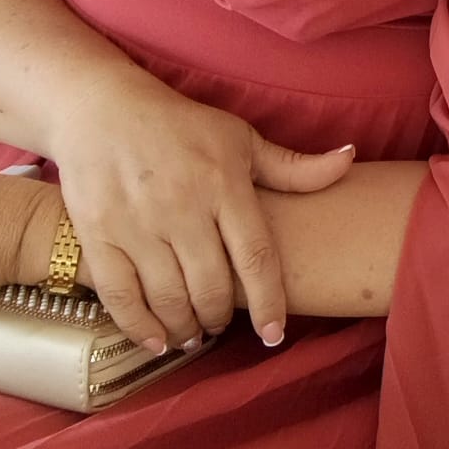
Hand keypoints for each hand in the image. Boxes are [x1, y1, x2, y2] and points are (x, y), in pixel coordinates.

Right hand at [52, 83, 354, 352]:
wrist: (102, 109)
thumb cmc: (182, 127)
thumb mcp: (241, 139)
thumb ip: (293, 167)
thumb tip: (349, 160)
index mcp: (225, 186)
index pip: (256, 256)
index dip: (269, 301)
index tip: (274, 334)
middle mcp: (183, 209)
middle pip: (211, 287)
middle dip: (221, 318)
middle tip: (223, 325)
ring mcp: (138, 225)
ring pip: (168, 299)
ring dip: (185, 328)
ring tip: (194, 333)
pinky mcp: (99, 235)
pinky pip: (120, 296)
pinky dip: (139, 327)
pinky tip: (156, 339)